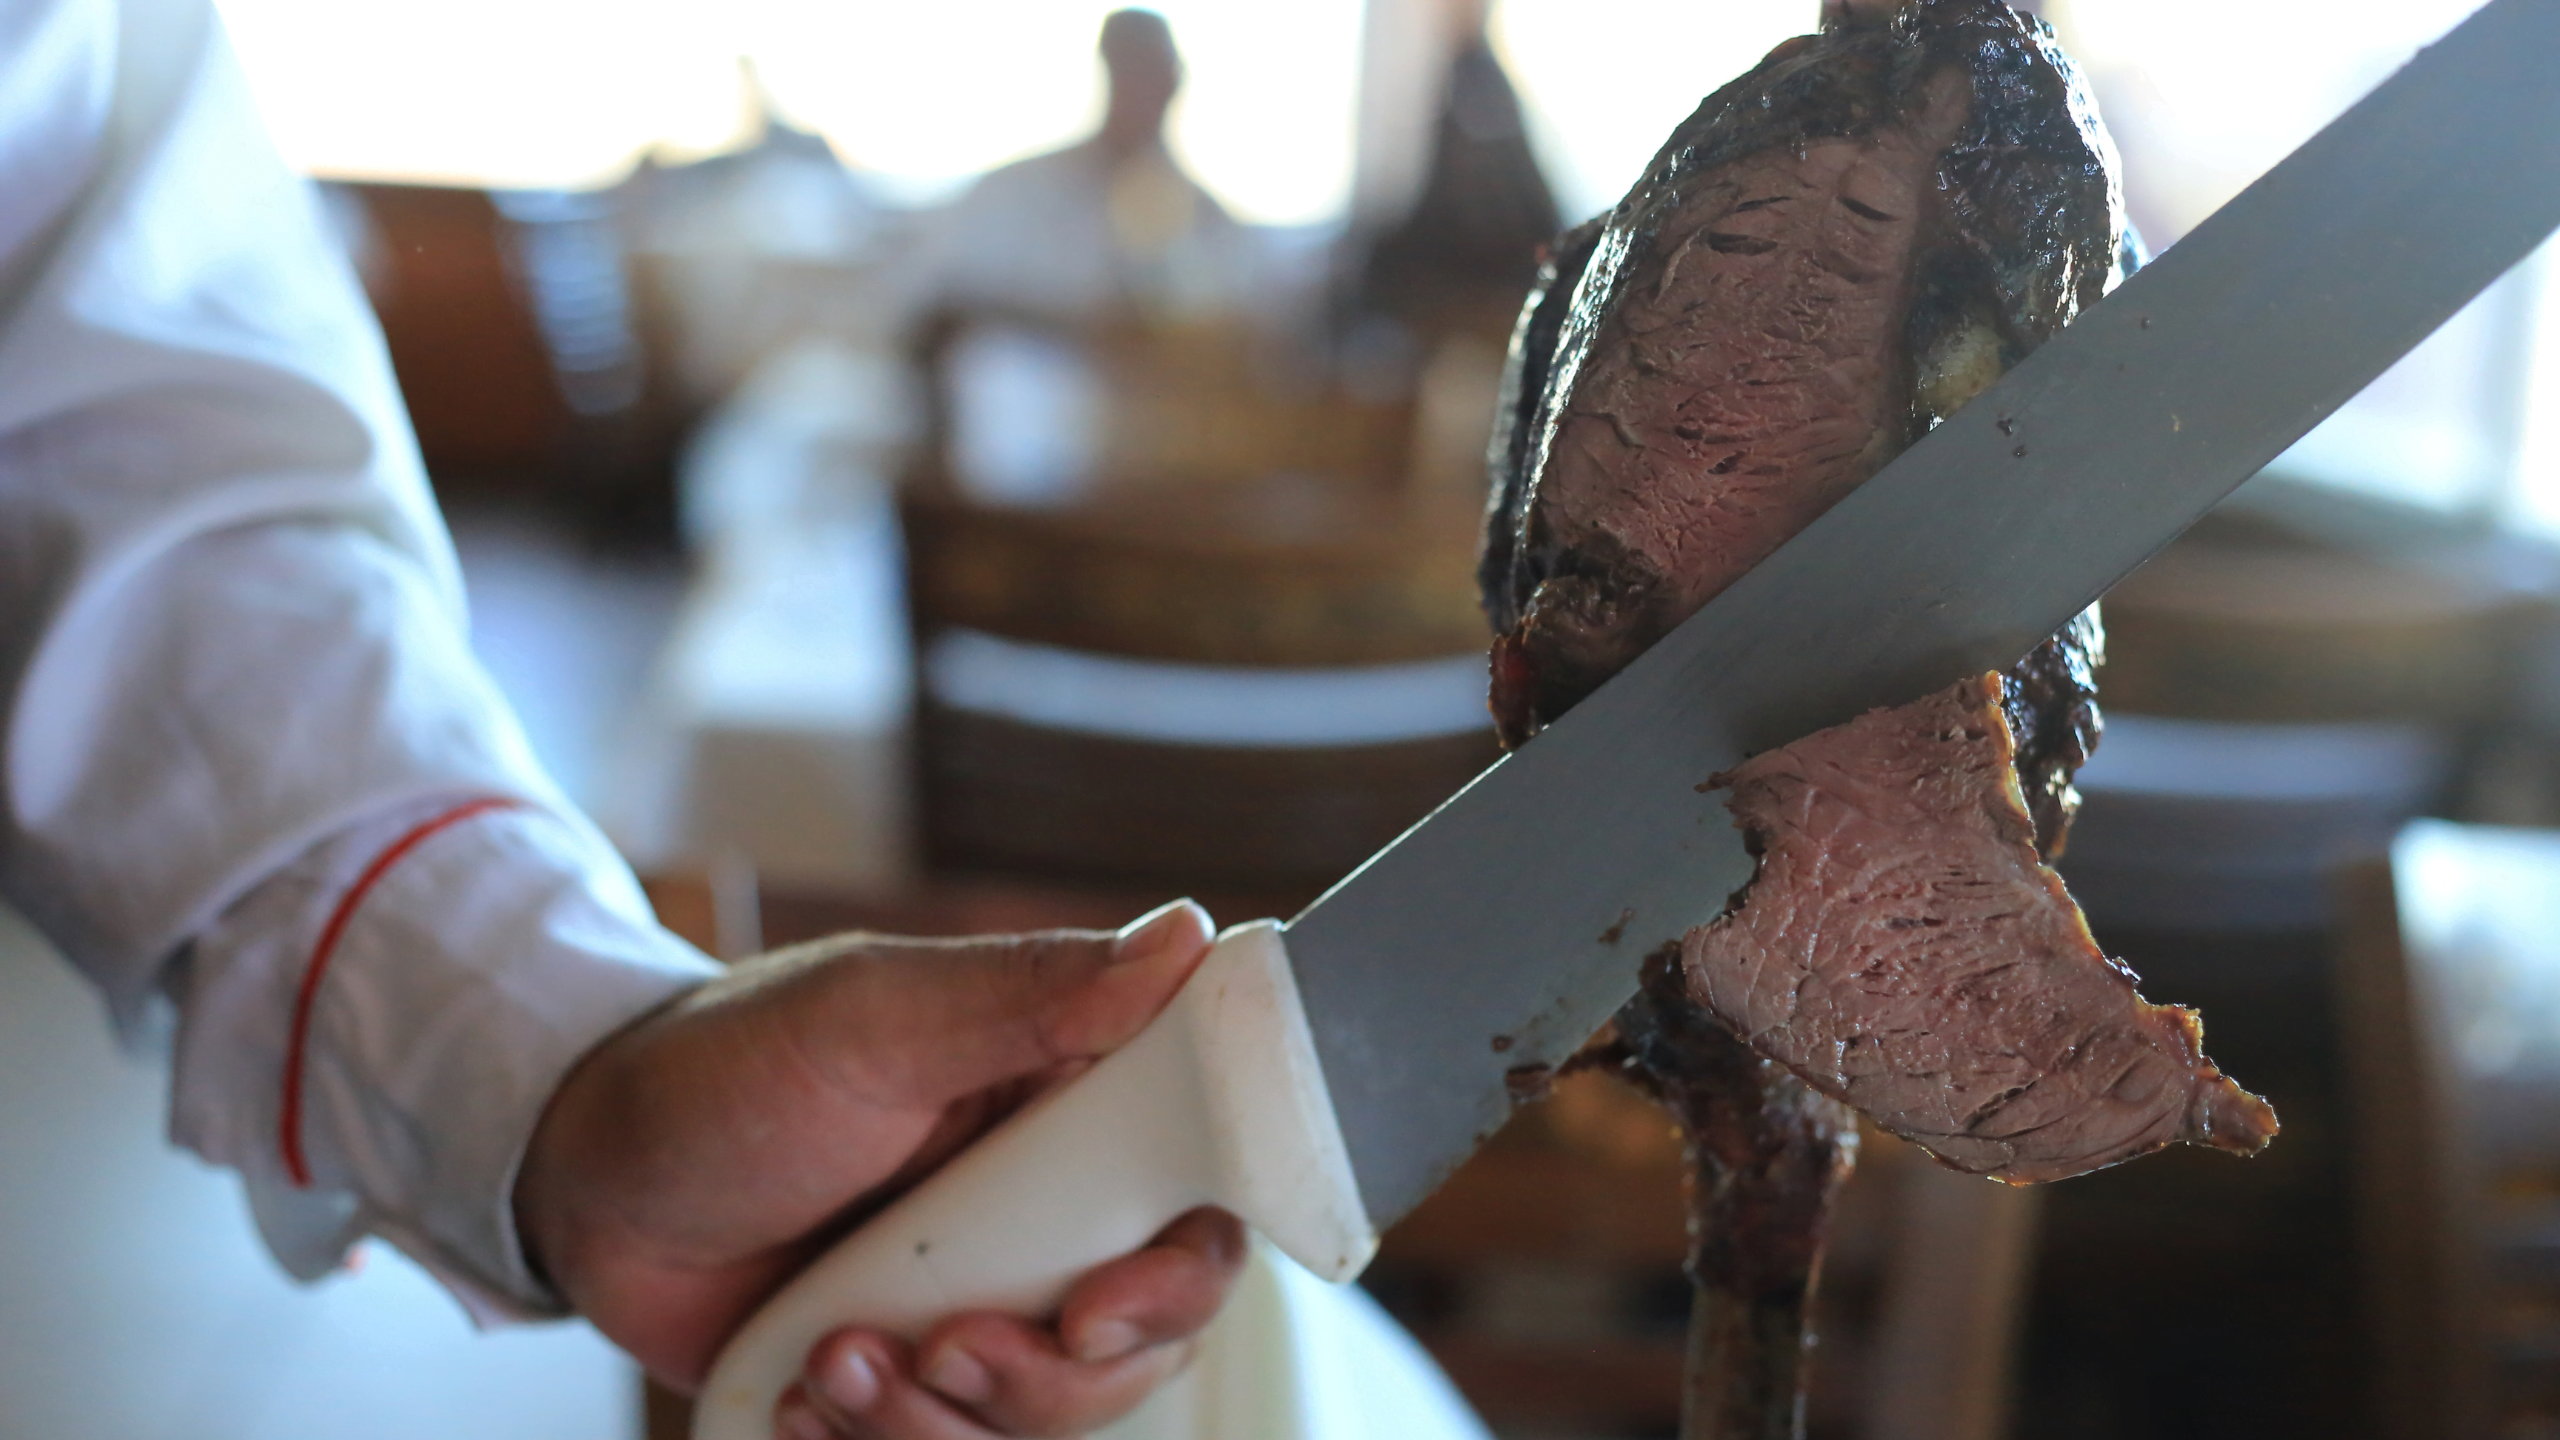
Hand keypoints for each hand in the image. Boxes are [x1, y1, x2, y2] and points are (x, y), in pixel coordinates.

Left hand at [513, 899, 1247, 1437]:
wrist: (586, 1177)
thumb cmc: (726, 1066)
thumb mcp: (874, 1014)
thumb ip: (1032, 991)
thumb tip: (1184, 937)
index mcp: (1067, 1108)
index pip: (1201, 1203)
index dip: (1176, 1279)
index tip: (1096, 1311)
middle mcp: (1046, 1215)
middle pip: (1141, 1343)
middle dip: (1048, 1378)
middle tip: (946, 1348)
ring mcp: (980, 1304)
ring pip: (1045, 1417)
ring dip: (941, 1420)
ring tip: (836, 1361)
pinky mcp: (911, 1380)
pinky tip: (807, 1389)